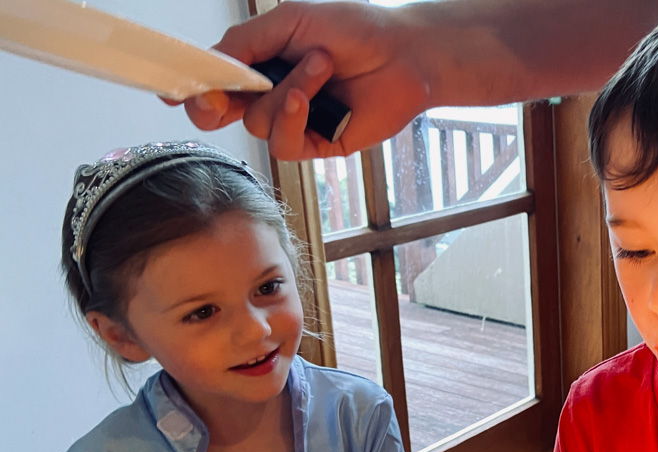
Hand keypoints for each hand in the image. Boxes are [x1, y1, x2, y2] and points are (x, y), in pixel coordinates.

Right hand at [183, 2, 430, 159]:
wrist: (405, 52)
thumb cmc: (354, 28)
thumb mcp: (288, 21)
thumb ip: (244, 42)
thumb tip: (207, 62)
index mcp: (259, 64)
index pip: (213, 82)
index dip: (190, 89)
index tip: (173, 92)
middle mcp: (272, 95)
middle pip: (220, 114)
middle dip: (212, 106)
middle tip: (218, 98)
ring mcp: (295, 122)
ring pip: (258, 125)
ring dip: (286, 91)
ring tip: (321, 63)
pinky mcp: (319, 143)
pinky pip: (285, 145)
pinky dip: (292, 118)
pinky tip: (309, 97)